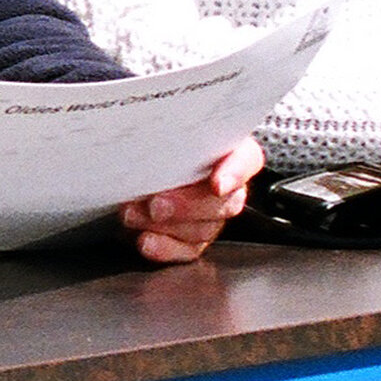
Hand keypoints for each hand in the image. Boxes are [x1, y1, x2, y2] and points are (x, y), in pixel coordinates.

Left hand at [122, 136, 266, 264]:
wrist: (141, 161)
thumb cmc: (158, 141)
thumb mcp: (163, 131)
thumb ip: (167, 137)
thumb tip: (147, 143)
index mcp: (230, 150)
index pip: (247, 159)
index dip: (235, 172)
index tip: (217, 184)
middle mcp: (228, 185)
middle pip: (226, 202)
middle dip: (188, 206)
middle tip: (156, 204)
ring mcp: (213, 214)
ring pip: (205, 228)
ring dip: (167, 225)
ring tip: (134, 213)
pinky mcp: (196, 238)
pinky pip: (188, 249)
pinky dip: (165, 247)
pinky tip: (146, 240)